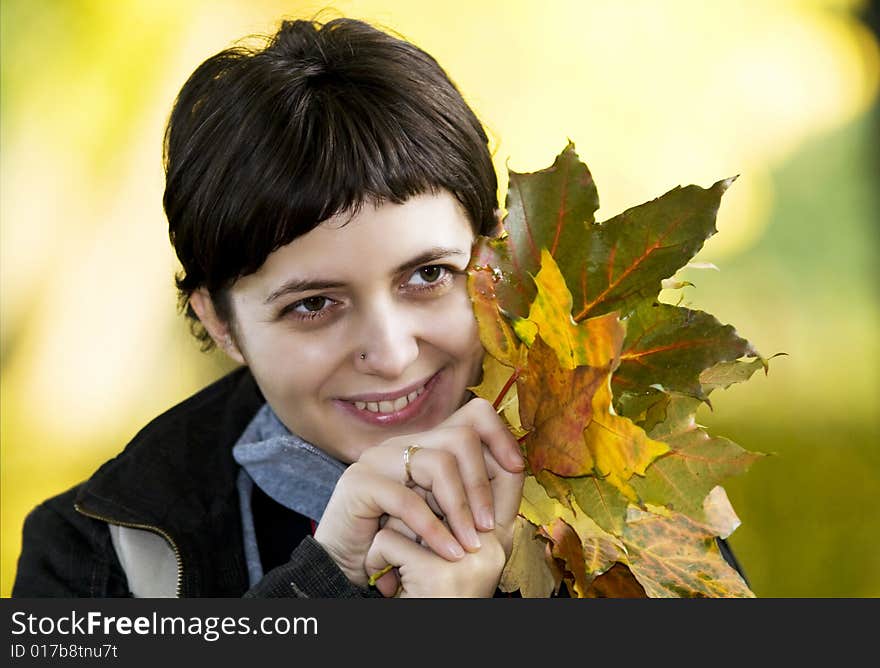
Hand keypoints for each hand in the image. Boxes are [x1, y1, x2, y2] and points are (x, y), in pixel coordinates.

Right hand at [314, 397, 524, 585]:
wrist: (348, 567)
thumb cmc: (402, 543)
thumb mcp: (446, 515)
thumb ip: (475, 490)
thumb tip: (517, 468)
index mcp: (426, 443)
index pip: (473, 414)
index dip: (500, 436)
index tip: (517, 467)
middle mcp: (403, 443)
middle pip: (461, 437)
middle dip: (481, 484)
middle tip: (488, 527)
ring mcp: (379, 457)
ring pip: (438, 464)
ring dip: (461, 510)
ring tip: (470, 545)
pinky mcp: (359, 482)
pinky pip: (407, 500)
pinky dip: (434, 530)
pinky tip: (448, 552)